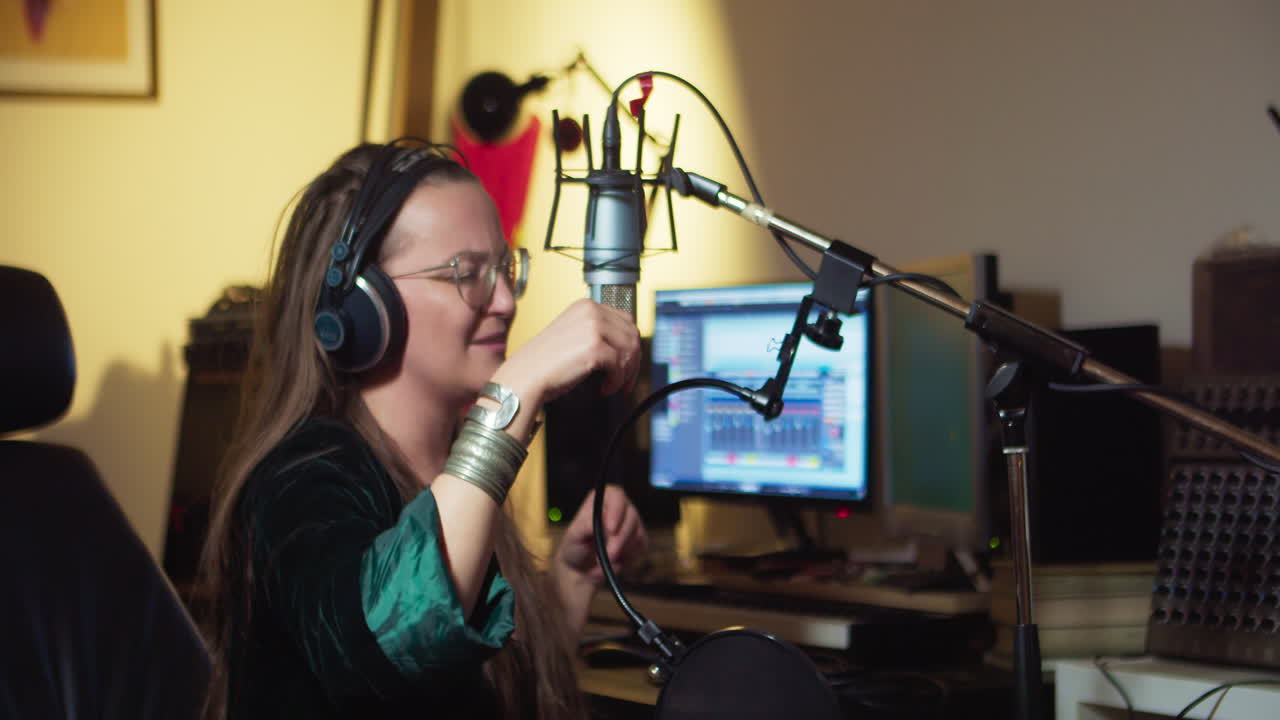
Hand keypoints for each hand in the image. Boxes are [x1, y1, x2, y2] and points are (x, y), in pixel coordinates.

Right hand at [492, 298, 641, 408]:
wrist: (526, 375)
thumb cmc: (545, 362)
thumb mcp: (574, 335)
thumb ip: (597, 334)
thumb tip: (626, 348)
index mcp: (586, 305)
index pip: (625, 321)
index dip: (631, 344)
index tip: (629, 363)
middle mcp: (591, 311)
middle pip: (632, 334)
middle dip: (633, 360)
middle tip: (627, 380)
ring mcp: (593, 327)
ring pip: (629, 349)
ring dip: (626, 372)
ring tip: (613, 384)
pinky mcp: (594, 347)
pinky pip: (619, 365)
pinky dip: (616, 381)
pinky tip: (604, 387)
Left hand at [554, 485, 647, 584]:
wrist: (583, 566)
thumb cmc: (576, 546)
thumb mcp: (574, 536)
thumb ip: (584, 526)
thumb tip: (598, 520)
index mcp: (602, 500)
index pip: (616, 495)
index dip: (616, 510)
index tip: (611, 529)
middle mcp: (620, 507)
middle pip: (630, 516)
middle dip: (619, 539)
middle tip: (608, 554)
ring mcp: (632, 522)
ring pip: (637, 532)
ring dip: (623, 550)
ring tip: (605, 559)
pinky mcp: (639, 538)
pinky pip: (641, 546)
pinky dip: (629, 556)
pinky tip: (615, 559)